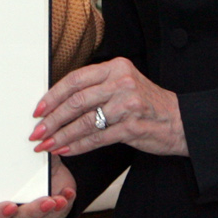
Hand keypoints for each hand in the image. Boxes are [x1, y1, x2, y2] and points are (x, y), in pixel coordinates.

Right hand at [0, 152, 74, 217]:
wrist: (46, 168)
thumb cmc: (27, 160)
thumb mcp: (24, 153)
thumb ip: (20, 149)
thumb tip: (27, 137)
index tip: (11, 205)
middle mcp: (9, 212)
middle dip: (33, 212)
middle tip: (47, 202)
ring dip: (51, 212)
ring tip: (61, 198)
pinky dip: (63, 207)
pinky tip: (67, 193)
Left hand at [32, 58, 186, 157]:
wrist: (179, 121)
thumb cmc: (146, 104)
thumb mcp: (123, 85)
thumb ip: (96, 87)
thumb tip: (59, 102)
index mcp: (116, 68)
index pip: (75, 79)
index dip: (53, 95)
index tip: (38, 109)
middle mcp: (121, 82)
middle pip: (77, 101)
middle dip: (52, 119)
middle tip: (37, 131)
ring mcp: (127, 105)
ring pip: (85, 121)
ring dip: (62, 135)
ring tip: (47, 144)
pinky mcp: (131, 127)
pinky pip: (97, 138)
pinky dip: (78, 145)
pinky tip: (67, 150)